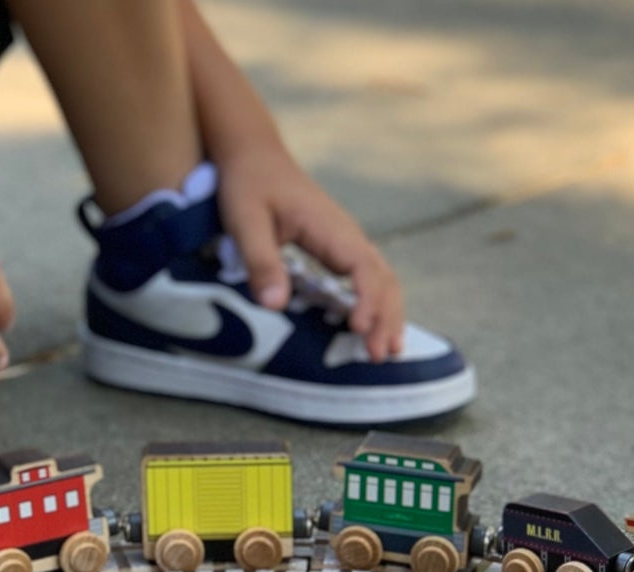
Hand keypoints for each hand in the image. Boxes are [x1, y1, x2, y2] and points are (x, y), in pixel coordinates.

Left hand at [217, 141, 404, 360]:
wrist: (253, 154)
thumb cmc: (248, 184)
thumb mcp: (246, 221)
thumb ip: (261, 261)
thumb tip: (275, 305)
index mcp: (329, 228)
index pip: (362, 268)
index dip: (366, 300)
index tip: (360, 328)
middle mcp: (346, 235)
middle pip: (382, 277)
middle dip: (386, 316)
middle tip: (380, 355)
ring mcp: (344, 241)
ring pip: (380, 278)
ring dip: (387, 313)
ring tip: (388, 349)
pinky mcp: (336, 248)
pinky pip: (365, 278)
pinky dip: (375, 303)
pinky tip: (371, 327)